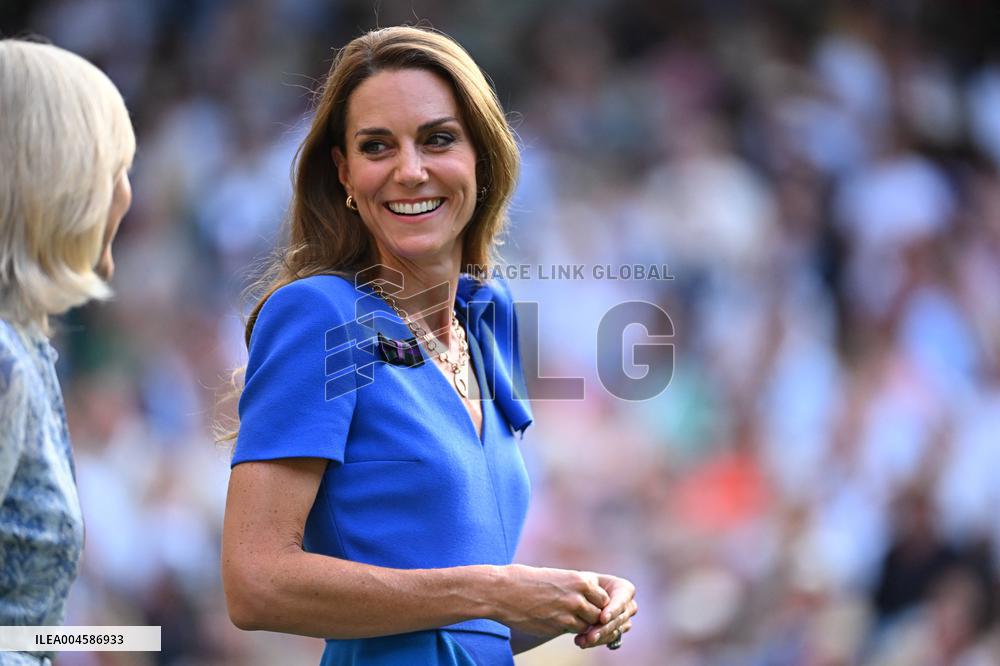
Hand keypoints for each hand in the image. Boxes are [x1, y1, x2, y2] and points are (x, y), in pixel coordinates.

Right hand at [489, 564, 610, 637]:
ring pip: (587, 626)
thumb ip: (574, 586)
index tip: (590, 604)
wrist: (502, 591)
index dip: (598, 603)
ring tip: (569, 619)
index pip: (603, 598)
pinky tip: (557, 623)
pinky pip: (571, 632)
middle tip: (583, 615)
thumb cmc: (525, 580)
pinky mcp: (556, 628)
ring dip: (581, 625)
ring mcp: (567, 615)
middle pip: (598, 614)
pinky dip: (569, 630)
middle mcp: (577, 598)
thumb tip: (587, 594)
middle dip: (592, 616)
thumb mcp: (555, 575)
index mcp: (578, 581)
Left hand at [574, 574, 636, 648]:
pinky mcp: (617, 632)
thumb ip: (593, 592)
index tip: (602, 619)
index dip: (613, 610)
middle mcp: (629, 606)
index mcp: (625, 589)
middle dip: (604, 629)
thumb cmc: (584, 583)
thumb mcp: (587, 582)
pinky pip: (608, 639)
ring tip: (582, 641)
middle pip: (618, 620)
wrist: (580, 593)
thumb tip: (597, 610)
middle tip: (590, 636)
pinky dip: (595, 642)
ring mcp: (624, 620)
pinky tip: (582, 642)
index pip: (621, 601)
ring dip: (598, 638)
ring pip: (614, 632)